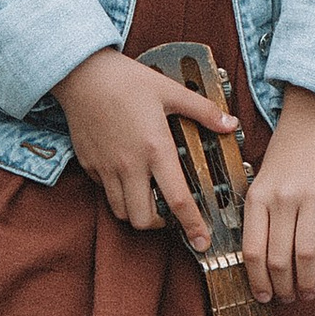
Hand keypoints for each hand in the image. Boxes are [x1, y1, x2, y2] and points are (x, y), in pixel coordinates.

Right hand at [53, 48, 224, 245]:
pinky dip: (119, 194)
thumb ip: (203, 111)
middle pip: (144, 220)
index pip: (177, 200)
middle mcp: (130, 165)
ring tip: (150, 197)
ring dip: (138, 212)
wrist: (83, 74)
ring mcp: (106, 168)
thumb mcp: (171, 91)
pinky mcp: (89, 166)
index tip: (202, 241)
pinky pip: (105, 193)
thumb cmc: (128, 81)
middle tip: (171, 212)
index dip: (192, 225)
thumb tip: (230, 123)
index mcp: (156, 149)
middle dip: (161, 225)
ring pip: (122, 212)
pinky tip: (128, 177)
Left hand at [244, 91, 314, 303]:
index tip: (263, 297)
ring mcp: (313, 196)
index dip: (258, 281)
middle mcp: (283, 198)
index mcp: (258, 197)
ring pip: (308, 253)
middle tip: (287, 300)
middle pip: (280, 257)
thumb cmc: (284, 159)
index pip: (253, 251)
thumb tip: (259, 268)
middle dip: (283, 287)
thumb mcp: (259, 183)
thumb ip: (257, 219)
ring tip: (308, 293)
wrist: (313, 121)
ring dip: (307, 281)